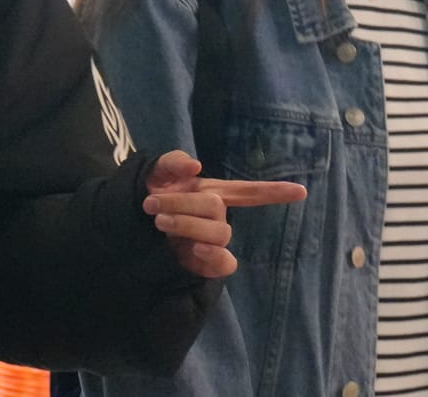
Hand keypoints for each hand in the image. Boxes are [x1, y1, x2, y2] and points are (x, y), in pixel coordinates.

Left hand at [142, 150, 305, 278]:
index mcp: (213, 193)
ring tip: (159, 222)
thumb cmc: (148, 194)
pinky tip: (191, 249)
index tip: (302, 191)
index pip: (249, 192)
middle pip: (218, 211)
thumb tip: (195, 167)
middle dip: (184, 205)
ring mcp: (210, 242)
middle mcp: (216, 217)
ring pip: (219, 233)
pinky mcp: (201, 264)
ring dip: (187, 224)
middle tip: (152, 206)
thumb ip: (172, 162)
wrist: (125, 225)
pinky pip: (223, 264)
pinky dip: (212, 256)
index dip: (275, 191)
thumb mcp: (155, 172)